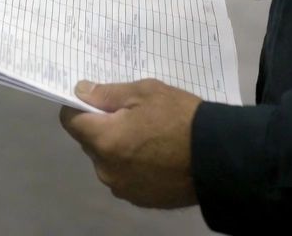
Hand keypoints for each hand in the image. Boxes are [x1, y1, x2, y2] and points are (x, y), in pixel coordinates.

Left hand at [59, 79, 201, 208]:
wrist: (222, 158)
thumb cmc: (181, 119)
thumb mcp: (145, 92)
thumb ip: (107, 93)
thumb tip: (80, 92)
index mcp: (103, 141)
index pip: (69, 121)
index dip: (78, 107)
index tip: (96, 100)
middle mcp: (106, 169)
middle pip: (89, 141)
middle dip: (102, 127)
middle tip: (130, 115)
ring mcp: (124, 188)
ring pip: (107, 161)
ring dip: (117, 148)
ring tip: (148, 137)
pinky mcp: (142, 199)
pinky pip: (125, 177)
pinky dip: (133, 166)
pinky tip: (157, 157)